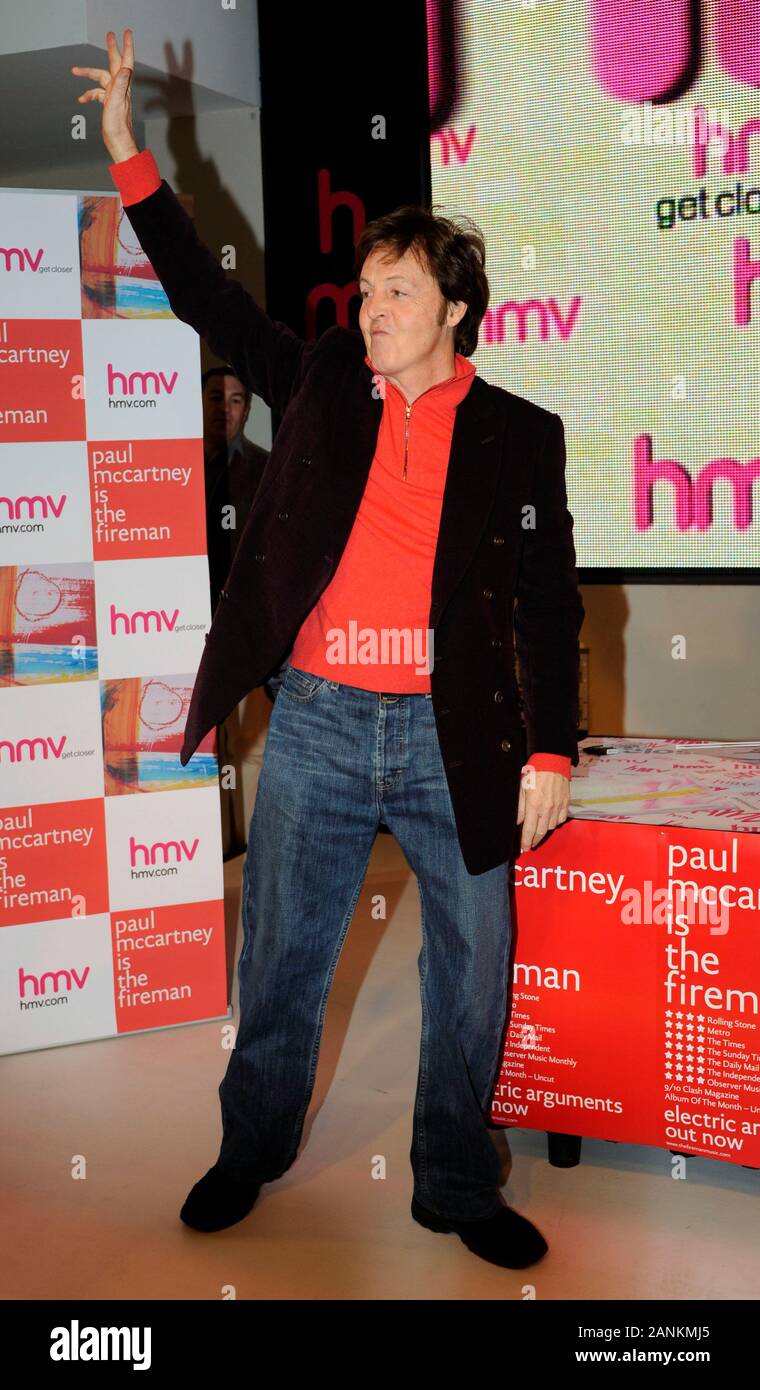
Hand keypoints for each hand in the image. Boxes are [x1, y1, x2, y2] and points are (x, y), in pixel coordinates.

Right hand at [72, 29, 138, 163]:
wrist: (118, 143)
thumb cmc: (118, 126)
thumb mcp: (117, 102)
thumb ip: (121, 84)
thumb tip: (126, 69)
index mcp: (122, 85)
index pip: (125, 61)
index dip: (126, 46)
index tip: (125, 33)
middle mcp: (119, 88)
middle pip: (114, 64)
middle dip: (111, 49)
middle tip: (109, 35)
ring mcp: (114, 96)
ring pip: (101, 79)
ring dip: (88, 74)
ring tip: (74, 71)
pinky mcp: (109, 104)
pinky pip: (97, 94)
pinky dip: (89, 94)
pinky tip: (81, 100)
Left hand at [516, 767, 569, 852]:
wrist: (553, 762)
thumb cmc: (535, 773)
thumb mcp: (521, 788)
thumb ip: (520, 807)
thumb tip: (518, 821)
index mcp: (533, 805)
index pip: (529, 830)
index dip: (526, 842)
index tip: (524, 848)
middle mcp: (547, 809)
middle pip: (540, 832)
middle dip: (534, 840)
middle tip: (530, 845)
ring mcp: (558, 807)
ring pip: (551, 827)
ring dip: (543, 831)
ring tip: (538, 832)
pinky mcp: (565, 804)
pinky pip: (560, 819)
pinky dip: (554, 822)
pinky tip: (549, 820)